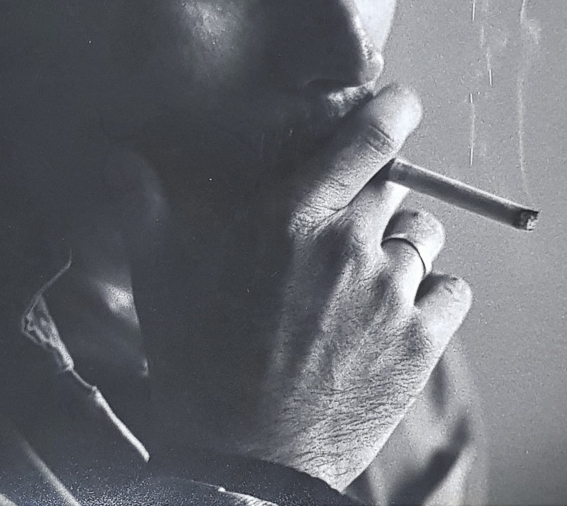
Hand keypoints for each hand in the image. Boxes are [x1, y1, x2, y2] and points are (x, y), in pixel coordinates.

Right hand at [106, 85, 471, 491]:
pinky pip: (451, 289)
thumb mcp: (160, 279)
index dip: (393, 111)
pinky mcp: (420, 343)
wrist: (242, 464)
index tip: (402, 102)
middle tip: (349, 225)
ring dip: (403, 245)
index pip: (365, 140)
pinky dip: (433, 292)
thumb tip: (114, 155)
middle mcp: (349, 246)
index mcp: (291, 218)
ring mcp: (390, 295)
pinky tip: (397, 312)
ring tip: (368, 277)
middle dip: (378, 194)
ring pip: (424, 237)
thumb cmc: (198, 365)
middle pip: (395, 186)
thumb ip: (143, 206)